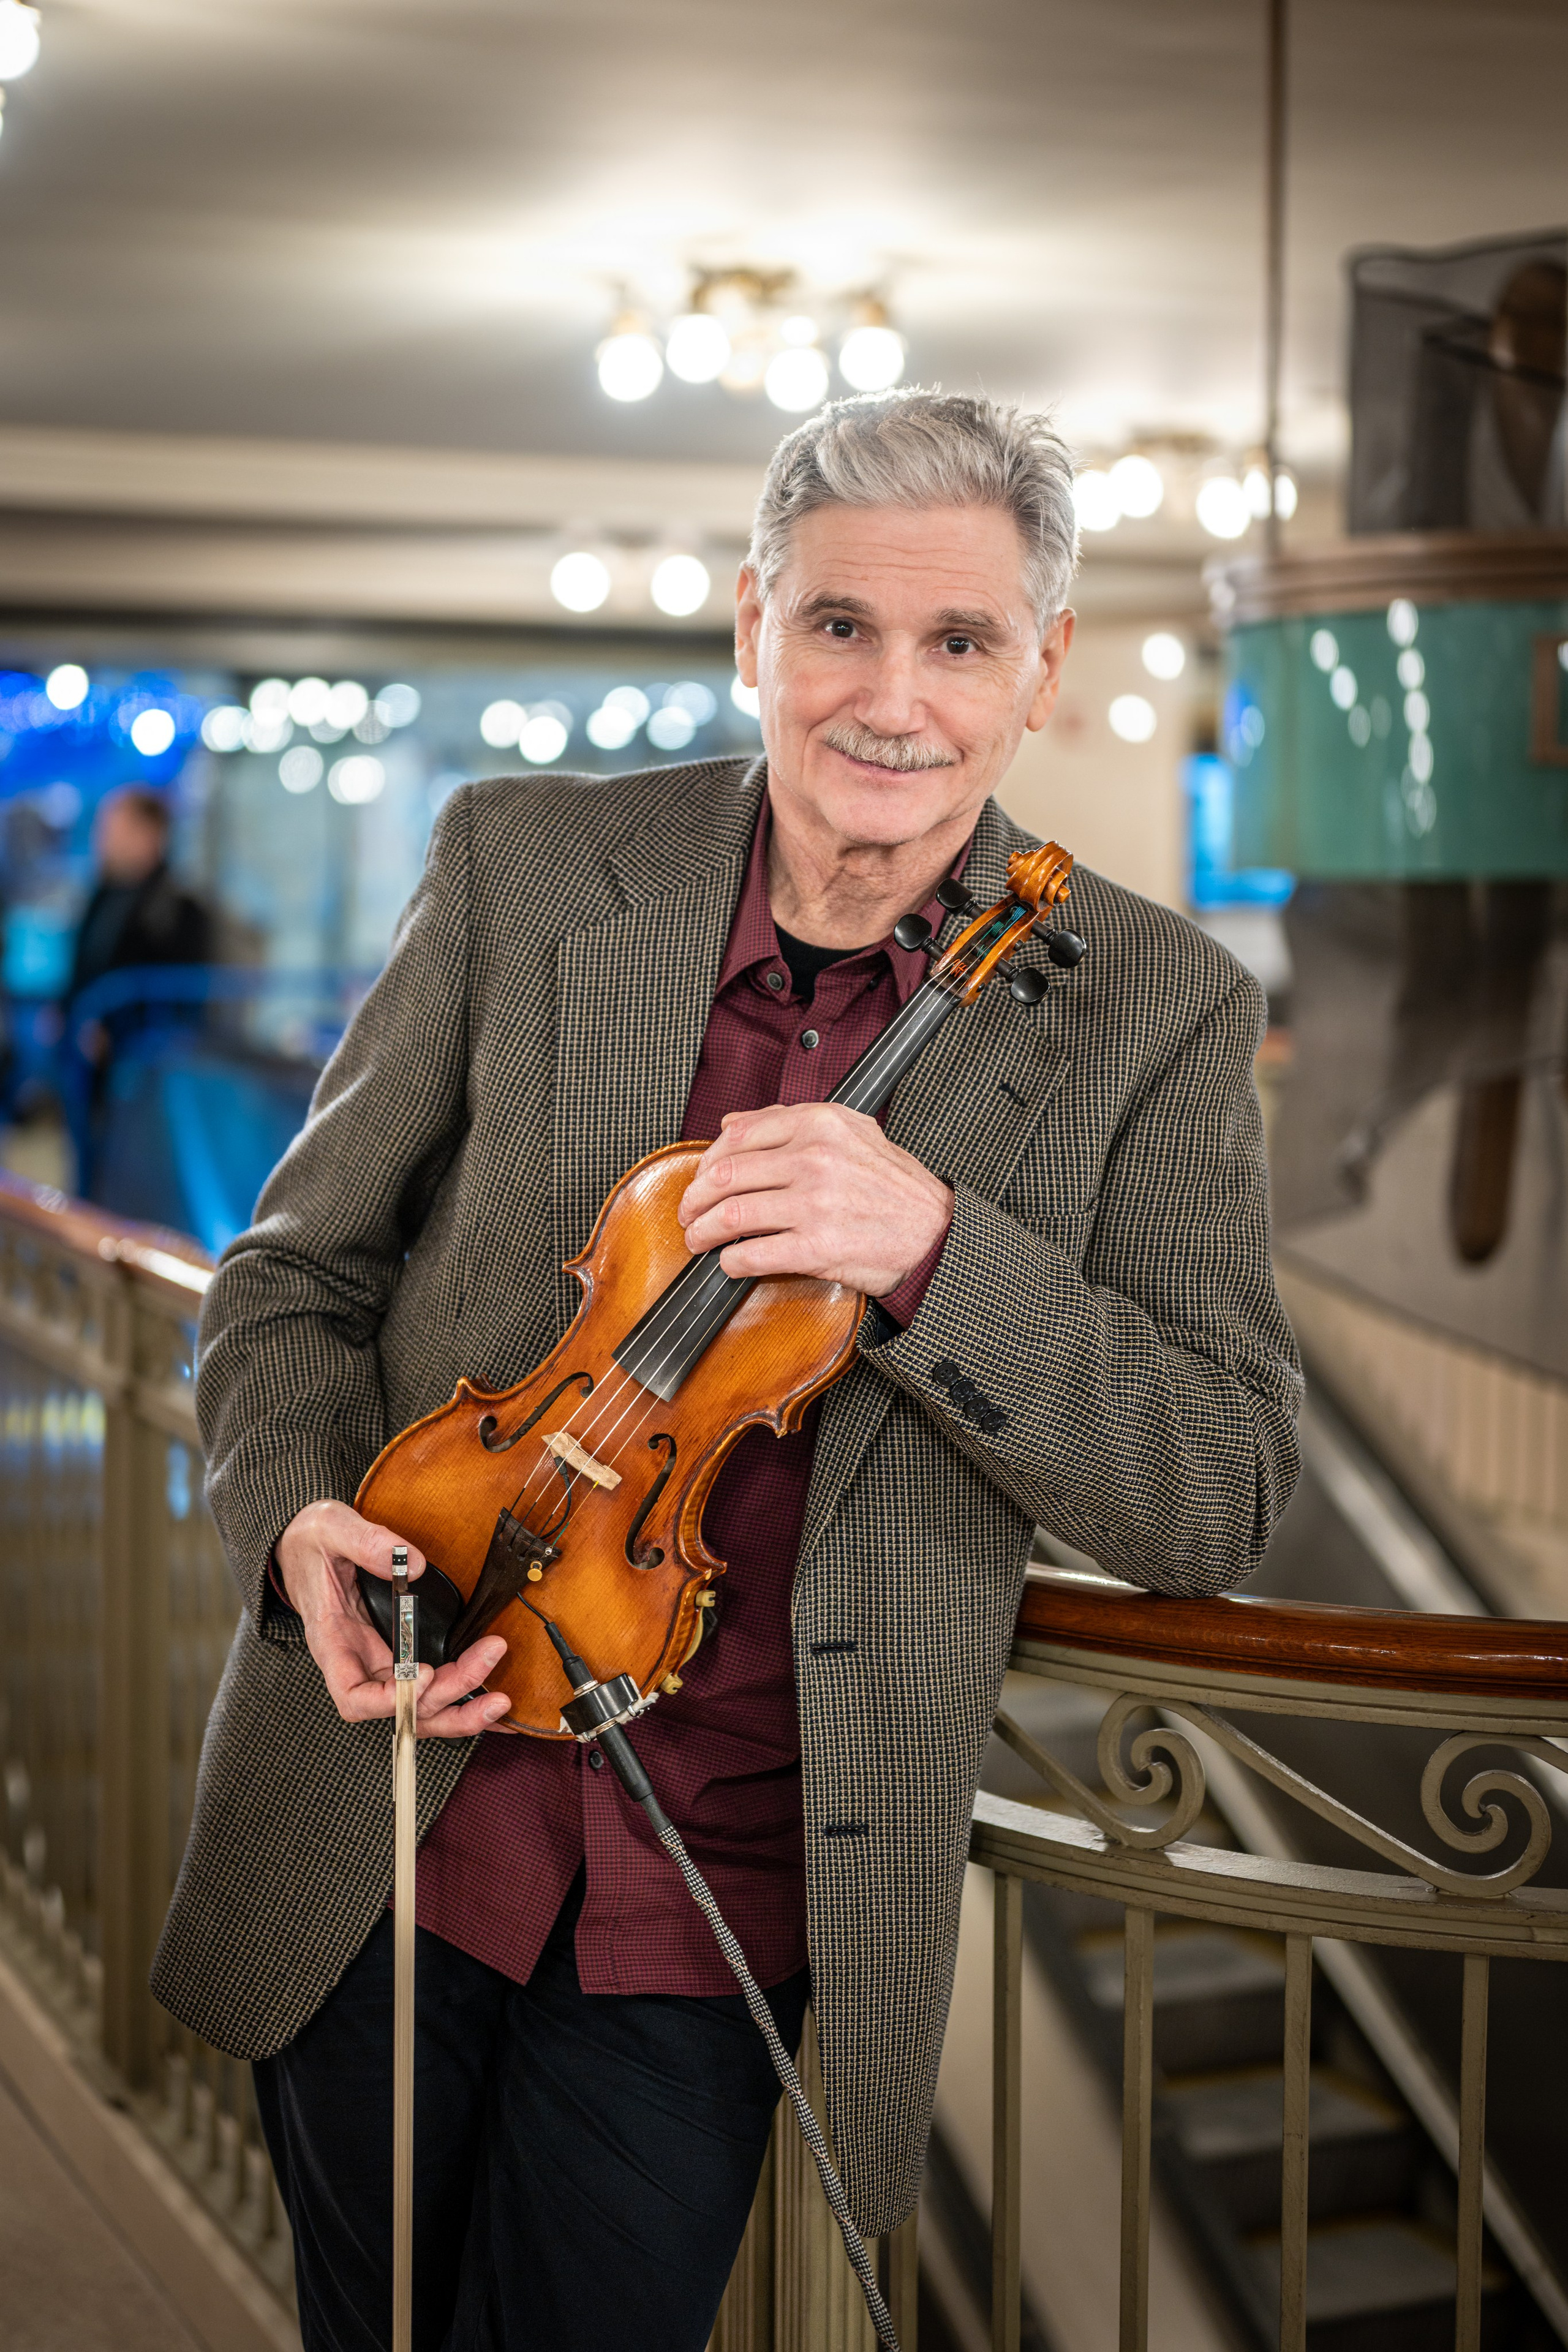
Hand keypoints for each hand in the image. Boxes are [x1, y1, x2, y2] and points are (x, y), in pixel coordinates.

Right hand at [275, 1500, 510, 1738]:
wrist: (304, 1546)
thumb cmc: (311, 1543)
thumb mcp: (330, 1528)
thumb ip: (367, 1542)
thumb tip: (412, 1564)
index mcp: (333, 1641)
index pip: (353, 1695)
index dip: (388, 1699)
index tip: (424, 1674)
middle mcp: (358, 1661)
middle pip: (399, 1707)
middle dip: (443, 1697)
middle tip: (484, 1664)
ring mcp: (380, 1660)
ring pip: (419, 1706)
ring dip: (459, 1708)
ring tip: (499, 1700)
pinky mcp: (400, 1651)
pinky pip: (431, 1686)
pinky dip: (461, 1697)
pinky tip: (491, 1702)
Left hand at [677, 1101, 953, 1294]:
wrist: (934, 1232)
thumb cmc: (893, 1185)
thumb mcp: (852, 1131)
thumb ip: (789, 1121)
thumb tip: (731, 1123)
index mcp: (820, 1124)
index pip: (737, 1136)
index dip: (707, 1161)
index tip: (701, 1178)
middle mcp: (815, 1159)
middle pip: (725, 1175)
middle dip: (695, 1199)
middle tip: (688, 1214)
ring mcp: (815, 1204)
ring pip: (730, 1214)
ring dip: (703, 1232)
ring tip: (698, 1240)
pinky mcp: (817, 1247)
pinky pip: (751, 1254)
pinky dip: (730, 1261)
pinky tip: (730, 1262)